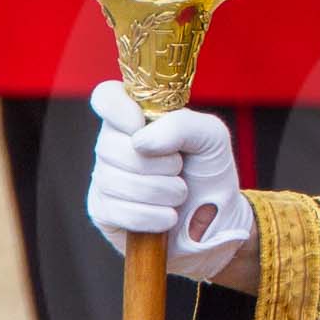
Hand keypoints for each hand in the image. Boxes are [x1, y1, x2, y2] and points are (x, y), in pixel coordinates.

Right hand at [87, 80, 255, 282]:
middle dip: (157, 164)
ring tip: (179, 194)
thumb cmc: (209, 172)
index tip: (140, 125)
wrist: (217, 222)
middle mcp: (113, 144)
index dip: (118, 110)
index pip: (106, 97)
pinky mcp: (103, 211)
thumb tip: (140, 141)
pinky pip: (119, 211)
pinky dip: (153, 216)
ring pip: (115, 181)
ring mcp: (104, 178)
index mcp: (135, 117)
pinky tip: (169, 216)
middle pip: (109, 146)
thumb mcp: (211, 137)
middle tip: (179, 169)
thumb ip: (182, 125)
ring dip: (160, 192)